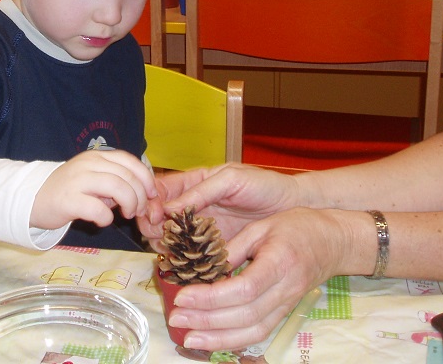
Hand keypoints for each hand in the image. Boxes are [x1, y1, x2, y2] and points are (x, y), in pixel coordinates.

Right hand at [31, 150, 156, 229]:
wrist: (32, 199)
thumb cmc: (68, 190)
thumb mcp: (92, 178)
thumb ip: (115, 180)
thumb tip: (141, 194)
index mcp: (96, 157)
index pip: (129, 161)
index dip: (146, 178)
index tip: (151, 194)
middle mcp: (88, 164)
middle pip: (127, 176)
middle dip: (140, 196)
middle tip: (138, 210)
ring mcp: (77, 180)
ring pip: (117, 187)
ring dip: (129, 204)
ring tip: (127, 214)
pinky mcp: (68, 200)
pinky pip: (97, 209)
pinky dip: (107, 218)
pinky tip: (103, 221)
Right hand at [138, 163, 300, 251]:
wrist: (292, 208)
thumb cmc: (263, 186)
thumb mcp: (231, 179)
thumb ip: (201, 191)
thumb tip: (169, 207)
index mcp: (192, 183)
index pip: (158, 191)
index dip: (149, 202)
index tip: (154, 215)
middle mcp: (190, 207)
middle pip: (156, 218)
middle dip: (153, 227)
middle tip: (164, 235)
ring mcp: (199, 230)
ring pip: (167, 240)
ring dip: (166, 246)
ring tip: (176, 250)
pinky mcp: (210, 250)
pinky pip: (188, 257)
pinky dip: (183, 261)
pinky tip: (187, 263)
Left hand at [164, 207, 367, 350]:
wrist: (333, 242)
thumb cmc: (297, 226)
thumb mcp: (262, 226)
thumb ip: (233, 246)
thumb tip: (202, 265)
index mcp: (280, 262)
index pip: (244, 289)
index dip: (212, 297)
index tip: (183, 295)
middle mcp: (285, 290)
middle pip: (245, 315)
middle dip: (207, 320)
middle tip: (175, 317)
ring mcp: (287, 305)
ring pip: (253, 332)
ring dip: (218, 339)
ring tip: (187, 337)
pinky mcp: (284, 313)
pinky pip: (259, 334)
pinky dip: (233, 341)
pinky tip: (210, 340)